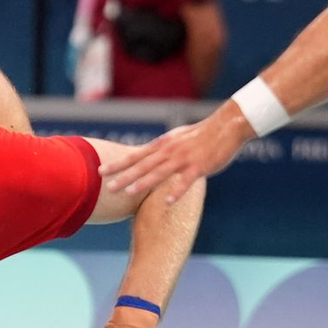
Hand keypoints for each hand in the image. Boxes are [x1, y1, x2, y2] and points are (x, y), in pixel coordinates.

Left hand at [99, 107, 251, 202]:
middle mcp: (169, 151)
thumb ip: (160, 149)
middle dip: (124, 176)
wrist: (226, 126)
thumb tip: (145, 156)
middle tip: (108, 187)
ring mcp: (183, 159)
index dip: (118, 164)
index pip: (135, 156)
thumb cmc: (200, 134)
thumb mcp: (175, 139)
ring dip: (143, 182)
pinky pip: (186, 181)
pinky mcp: (200, 166)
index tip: (100, 171)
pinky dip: (176, 190)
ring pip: (160, 172)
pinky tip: (168, 201)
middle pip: (142, 166)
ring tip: (129, 192)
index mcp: (162, 146)